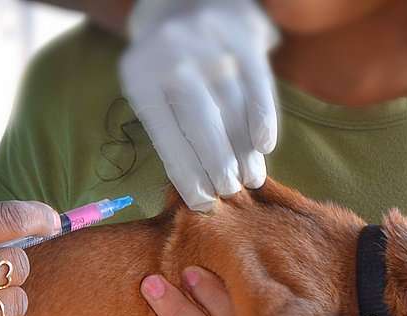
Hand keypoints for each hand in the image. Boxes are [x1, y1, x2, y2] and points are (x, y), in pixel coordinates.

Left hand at [120, 0, 278, 211]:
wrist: (181, 0)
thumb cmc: (164, 62)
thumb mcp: (150, 87)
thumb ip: (169, 128)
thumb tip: (197, 186)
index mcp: (141, 78)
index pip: (167, 139)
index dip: (187, 176)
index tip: (203, 203)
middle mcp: (172, 58)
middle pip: (202, 125)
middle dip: (218, 166)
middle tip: (230, 192)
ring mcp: (209, 44)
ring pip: (233, 109)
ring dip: (244, 151)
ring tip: (251, 179)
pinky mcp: (241, 34)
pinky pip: (258, 84)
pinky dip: (264, 118)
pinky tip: (265, 146)